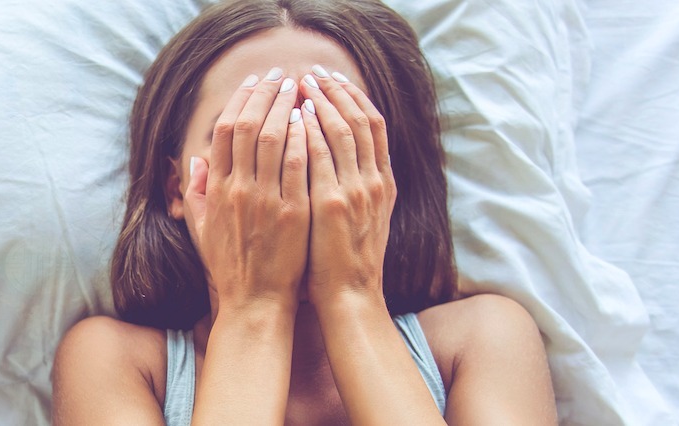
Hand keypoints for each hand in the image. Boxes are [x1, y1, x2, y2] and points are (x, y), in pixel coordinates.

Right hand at [185, 69, 309, 310]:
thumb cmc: (231, 267)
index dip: (239, 101)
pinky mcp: (292, 212)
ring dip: (285, 108)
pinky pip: (296, 165)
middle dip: (264, 95)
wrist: (255, 303)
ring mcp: (265, 200)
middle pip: (247, 127)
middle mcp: (237, 190)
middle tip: (281, 76)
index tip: (254, 83)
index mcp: (216, 190)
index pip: (223, 132)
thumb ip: (196, 192)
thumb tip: (194, 160)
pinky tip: (309, 120)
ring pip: (272, 139)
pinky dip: (302, 138)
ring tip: (298, 88)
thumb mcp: (201, 229)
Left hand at [294, 67, 396, 303]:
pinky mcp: (332, 204)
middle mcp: (374, 181)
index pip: (374, 125)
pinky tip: (295, 115)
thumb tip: (350, 155)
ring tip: (301, 83)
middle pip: (360, 119)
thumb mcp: (364, 218)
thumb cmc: (345, 262)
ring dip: (321, 102)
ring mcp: (356, 191)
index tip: (333, 78)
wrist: (350, 298)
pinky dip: (310, 131)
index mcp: (382, 182)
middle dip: (336, 91)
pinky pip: (320, 156)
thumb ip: (358, 184)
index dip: (353, 97)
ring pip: (342, 130)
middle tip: (314, 71)